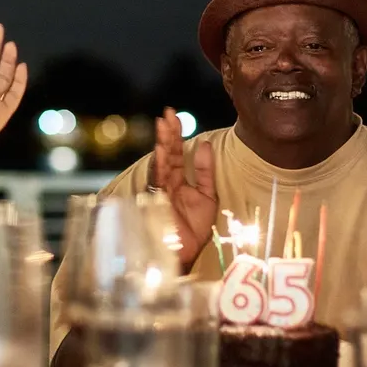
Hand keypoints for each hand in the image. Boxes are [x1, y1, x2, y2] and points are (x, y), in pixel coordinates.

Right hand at [152, 107, 216, 269]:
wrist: (186, 254)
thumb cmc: (194, 230)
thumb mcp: (207, 196)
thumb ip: (205, 171)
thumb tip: (205, 144)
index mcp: (178, 182)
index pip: (176, 154)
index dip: (176, 135)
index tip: (174, 117)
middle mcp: (168, 184)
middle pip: (167, 154)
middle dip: (167, 133)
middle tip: (168, 113)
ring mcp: (162, 192)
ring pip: (161, 163)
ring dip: (163, 143)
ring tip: (164, 124)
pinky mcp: (159, 202)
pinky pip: (160, 180)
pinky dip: (161, 164)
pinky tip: (163, 150)